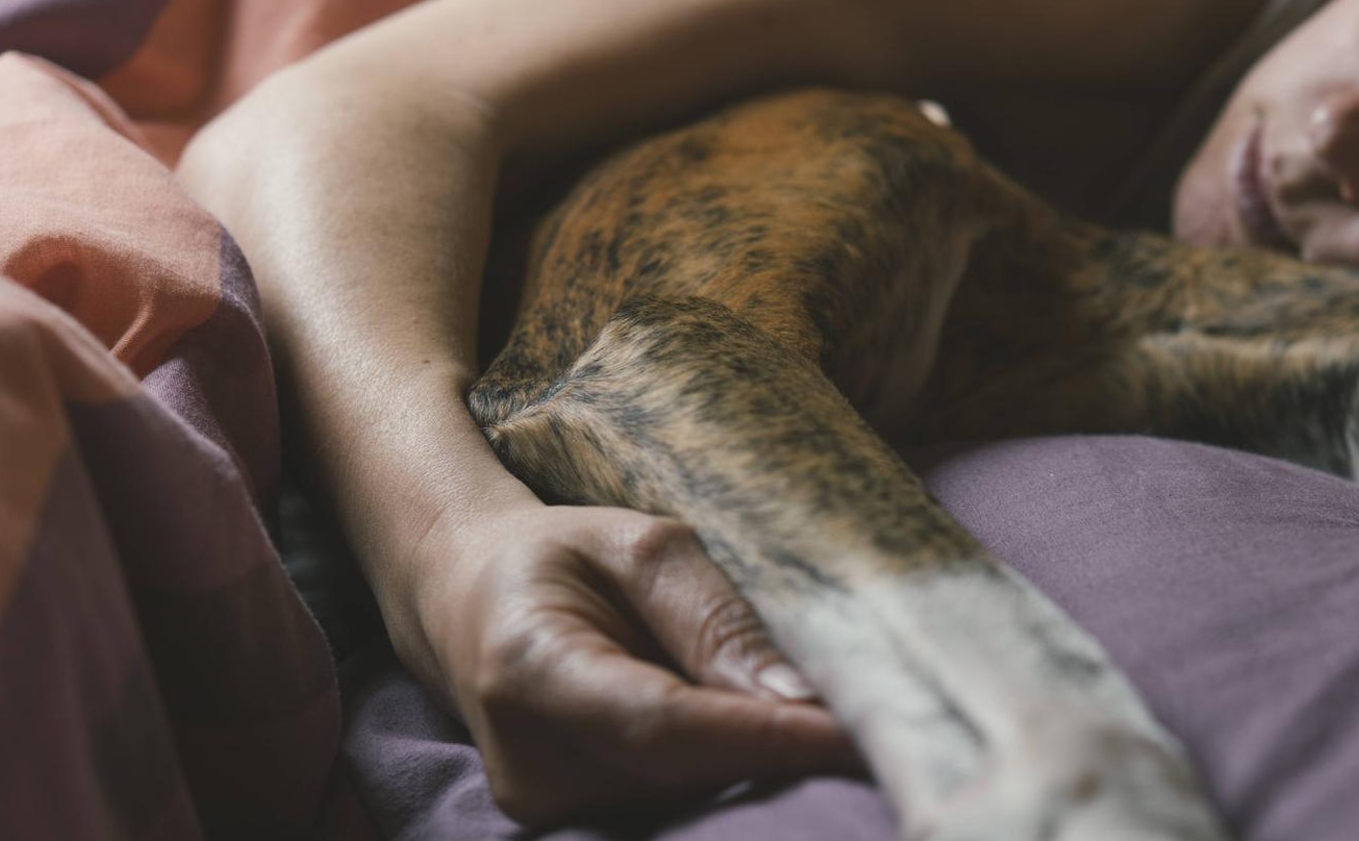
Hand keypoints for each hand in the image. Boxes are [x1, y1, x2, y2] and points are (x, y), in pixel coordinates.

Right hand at [411, 503, 859, 824]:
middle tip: (893, 722)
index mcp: (529, 667)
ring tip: (836, 712)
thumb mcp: (639, 545)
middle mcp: (528, 758)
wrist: (465, 598)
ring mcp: (546, 803)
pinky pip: (678, 797)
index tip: (859, 732)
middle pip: (688, 770)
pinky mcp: (571, 821)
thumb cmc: (562, 557)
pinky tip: (776, 733)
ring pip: (692, 791)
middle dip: (790, 750)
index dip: (767, 738)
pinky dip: (733, 766)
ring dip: (766, 758)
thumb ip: (714, 618)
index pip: (665, 725)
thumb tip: (798, 698)